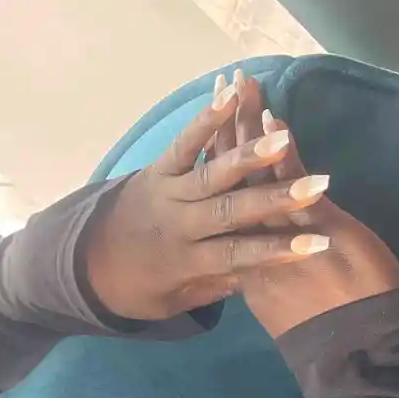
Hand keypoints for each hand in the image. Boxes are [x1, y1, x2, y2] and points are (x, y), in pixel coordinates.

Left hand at [82, 76, 335, 322]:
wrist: (80, 263)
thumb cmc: (137, 288)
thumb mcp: (172, 302)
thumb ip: (214, 286)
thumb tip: (260, 273)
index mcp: (185, 262)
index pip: (238, 256)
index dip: (277, 251)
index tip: (318, 246)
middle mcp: (179, 225)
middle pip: (232, 210)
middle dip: (276, 198)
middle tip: (317, 184)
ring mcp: (168, 191)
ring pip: (212, 172)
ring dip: (248, 154)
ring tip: (280, 133)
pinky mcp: (157, 167)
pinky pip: (183, 142)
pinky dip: (206, 119)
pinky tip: (229, 94)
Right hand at [216, 74, 398, 339]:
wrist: (357, 348)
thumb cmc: (329, 336)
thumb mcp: (285, 313)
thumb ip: (270, 285)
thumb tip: (256, 271)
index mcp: (244, 265)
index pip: (221, 209)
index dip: (214, 167)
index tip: (206, 136)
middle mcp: (251, 241)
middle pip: (228, 178)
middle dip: (226, 130)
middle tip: (222, 86)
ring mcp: (281, 229)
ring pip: (252, 170)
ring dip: (249, 124)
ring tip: (242, 85)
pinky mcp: (312, 221)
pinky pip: (288, 174)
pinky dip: (279, 144)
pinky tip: (273, 113)